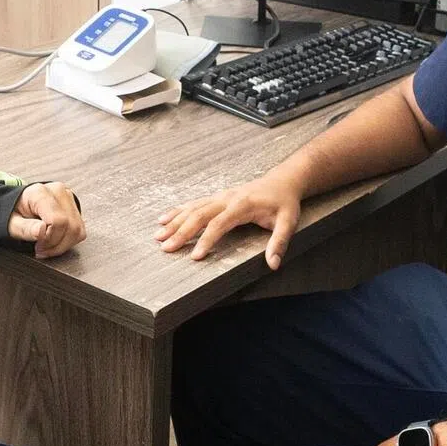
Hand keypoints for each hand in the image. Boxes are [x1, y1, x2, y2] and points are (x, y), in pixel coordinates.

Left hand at [9, 182, 85, 258]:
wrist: (15, 205)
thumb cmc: (11, 213)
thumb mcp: (10, 223)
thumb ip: (25, 228)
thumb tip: (41, 231)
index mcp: (40, 193)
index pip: (58, 220)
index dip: (50, 238)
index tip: (38, 246)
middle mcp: (58, 192)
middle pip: (70, 226)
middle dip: (56, 244)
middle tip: (41, 249)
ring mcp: (68, 198)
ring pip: (77, 230)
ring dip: (63, 245)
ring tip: (47, 247)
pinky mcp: (74, 207)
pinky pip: (80, 230)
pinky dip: (69, 241)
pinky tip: (55, 241)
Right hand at [154, 172, 301, 268]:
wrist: (283, 181)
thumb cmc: (285, 203)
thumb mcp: (288, 222)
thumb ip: (280, 242)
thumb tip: (273, 264)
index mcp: (243, 205)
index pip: (220, 224)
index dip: (207, 240)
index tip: (196, 256)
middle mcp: (228, 198)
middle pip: (200, 215)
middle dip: (182, 232)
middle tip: (166, 248)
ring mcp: (221, 196)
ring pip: (193, 208)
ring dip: (175, 222)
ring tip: (158, 236)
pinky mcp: (218, 197)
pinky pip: (194, 203)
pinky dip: (178, 211)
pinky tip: (164, 219)